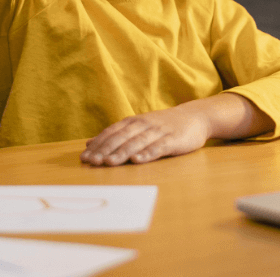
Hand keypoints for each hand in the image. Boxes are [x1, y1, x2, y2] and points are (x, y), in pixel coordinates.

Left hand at [80, 106, 211, 166]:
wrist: (195, 117)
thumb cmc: (163, 125)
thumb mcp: (138, 127)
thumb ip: (115, 135)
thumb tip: (89, 143)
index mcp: (134, 122)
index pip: (113, 132)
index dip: (98, 144)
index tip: (84, 158)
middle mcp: (145, 124)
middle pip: (122, 137)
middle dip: (106, 149)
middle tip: (92, 162)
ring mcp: (159, 131)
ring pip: (138, 142)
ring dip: (122, 152)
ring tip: (109, 163)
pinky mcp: (173, 139)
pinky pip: (159, 147)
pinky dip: (148, 153)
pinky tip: (138, 160)